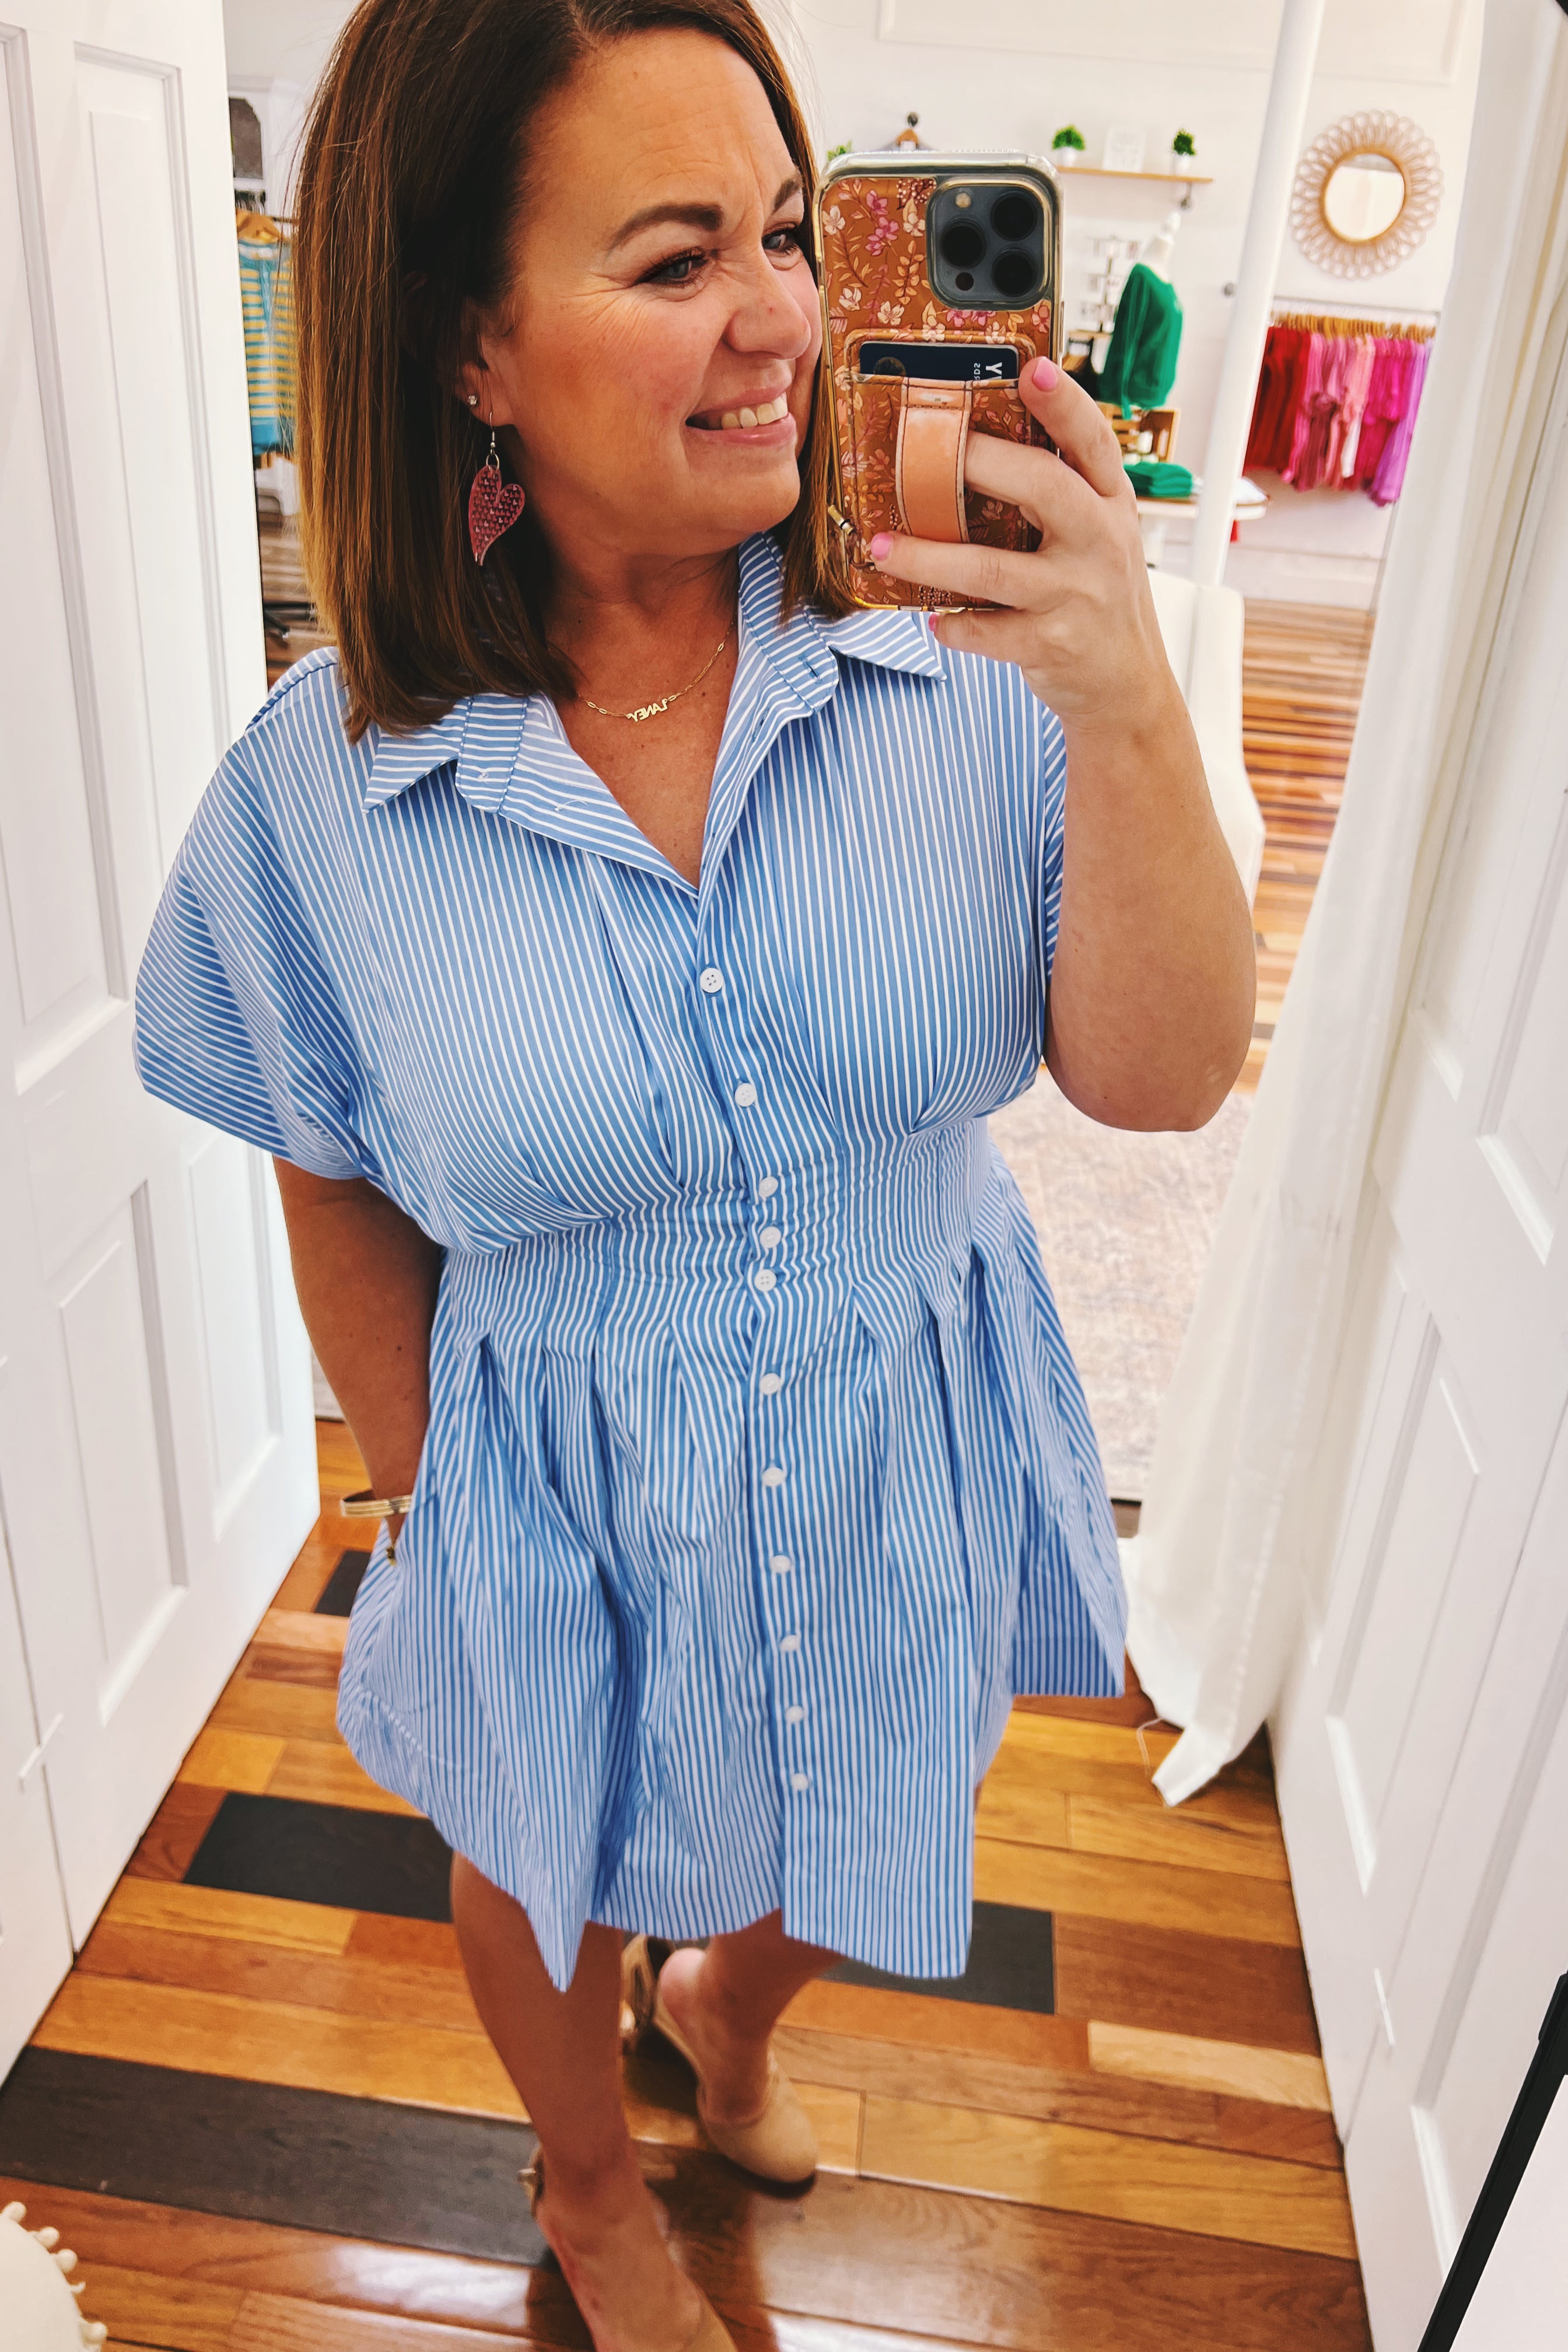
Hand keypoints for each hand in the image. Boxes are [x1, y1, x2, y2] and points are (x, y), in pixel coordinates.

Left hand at [867, 357, 1174, 734]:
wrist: (1128, 687)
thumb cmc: (1097, 599)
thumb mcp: (1097, 537)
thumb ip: (1059, 495)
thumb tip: (979, 447)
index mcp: (1111, 505)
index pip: (1092, 442)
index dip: (1064, 403)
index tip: (1032, 368)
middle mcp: (1101, 543)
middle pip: (1042, 487)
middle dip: (982, 461)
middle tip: (926, 450)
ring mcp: (1077, 595)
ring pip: (993, 568)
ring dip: (930, 557)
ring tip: (882, 546)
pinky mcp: (1052, 644)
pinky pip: (988, 631)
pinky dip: (953, 626)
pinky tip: (933, 620)